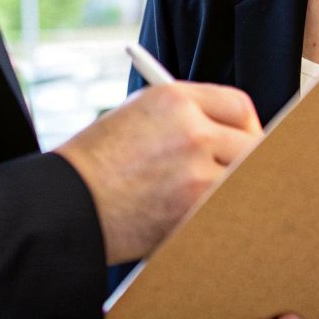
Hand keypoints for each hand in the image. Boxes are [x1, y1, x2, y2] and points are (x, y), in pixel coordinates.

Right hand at [55, 82, 261, 263]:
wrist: (65, 204)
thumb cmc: (95, 165)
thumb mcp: (135, 118)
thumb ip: (183, 119)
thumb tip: (229, 137)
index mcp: (174, 98)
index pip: (238, 105)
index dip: (246, 125)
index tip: (245, 139)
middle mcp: (192, 129)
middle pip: (253, 143)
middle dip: (250, 162)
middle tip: (243, 176)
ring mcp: (197, 171)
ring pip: (245, 181)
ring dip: (236, 192)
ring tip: (218, 200)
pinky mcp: (196, 210)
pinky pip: (229, 210)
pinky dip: (222, 216)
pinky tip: (205, 219)